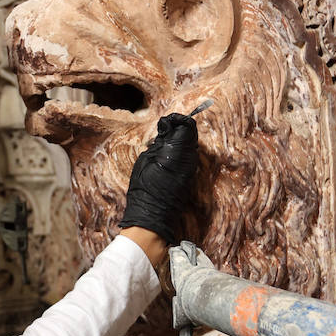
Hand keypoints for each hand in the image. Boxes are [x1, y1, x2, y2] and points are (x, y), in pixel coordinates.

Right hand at [118, 113, 198, 249]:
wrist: (152, 216)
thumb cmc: (144, 189)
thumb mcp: (146, 160)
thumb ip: (159, 143)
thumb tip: (167, 130)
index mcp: (178, 151)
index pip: (187, 126)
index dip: (177, 120)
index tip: (166, 122)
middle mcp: (190, 158)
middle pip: (192, 134)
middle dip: (180, 128)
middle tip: (165, 129)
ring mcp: (192, 168)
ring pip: (192, 145)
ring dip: (181, 140)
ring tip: (165, 142)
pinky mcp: (191, 176)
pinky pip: (189, 156)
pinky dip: (181, 151)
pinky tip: (168, 154)